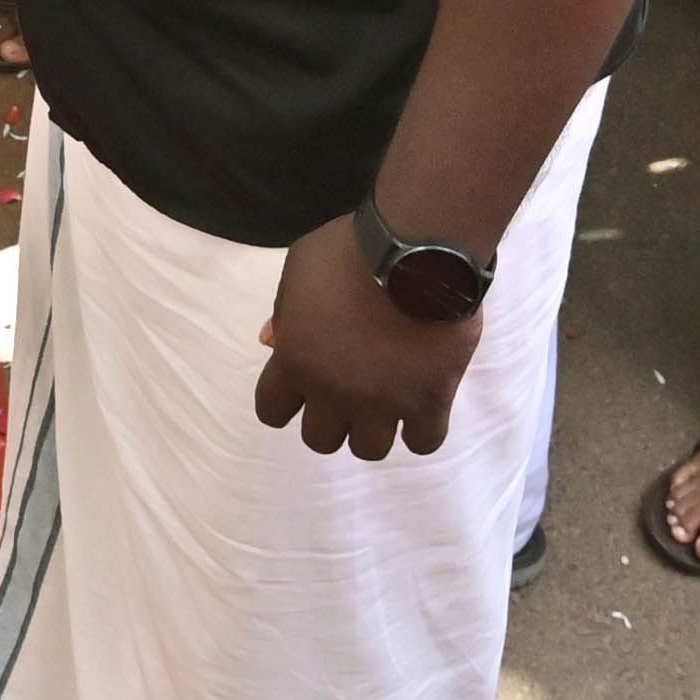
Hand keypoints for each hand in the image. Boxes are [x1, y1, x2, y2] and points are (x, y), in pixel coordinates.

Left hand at [249, 217, 481, 457]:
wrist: (419, 249)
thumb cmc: (353, 250)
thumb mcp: (301, 266)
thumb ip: (284, 309)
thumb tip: (270, 340)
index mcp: (295, 361)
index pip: (271, 411)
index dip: (286, 402)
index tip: (303, 386)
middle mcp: (334, 393)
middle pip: (320, 440)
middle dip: (332, 419)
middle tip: (350, 392)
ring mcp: (383, 402)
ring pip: (369, 450)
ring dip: (374, 428)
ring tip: (388, 400)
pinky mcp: (429, 402)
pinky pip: (424, 443)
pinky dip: (423, 429)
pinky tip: (423, 405)